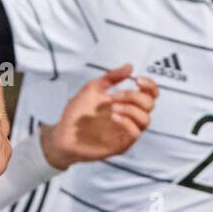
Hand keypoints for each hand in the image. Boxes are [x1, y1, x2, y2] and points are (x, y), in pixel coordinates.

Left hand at [40, 65, 157, 168]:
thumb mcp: (92, 89)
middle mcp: (129, 117)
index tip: (138, 80)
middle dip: (134, 96)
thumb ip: (111, 77)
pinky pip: (135, 133)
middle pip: (149, 104)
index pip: (150, 94)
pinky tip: (114, 117)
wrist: (62, 134)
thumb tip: (129, 67)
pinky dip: (127, 122)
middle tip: (115, 96)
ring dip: (131, 109)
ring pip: (146, 120)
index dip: (150, 86)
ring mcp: (126, 131)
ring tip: (112, 107)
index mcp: (125, 103)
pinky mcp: (121, 144)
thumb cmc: (76, 114)